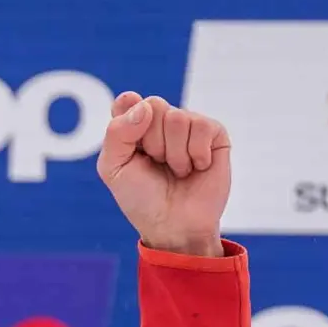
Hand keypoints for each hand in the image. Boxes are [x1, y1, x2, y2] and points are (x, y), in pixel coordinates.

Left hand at [96, 92, 230, 258]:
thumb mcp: (113, 168)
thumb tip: (146, 107)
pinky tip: (196, 167)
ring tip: (177, 170)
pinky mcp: (214, 134)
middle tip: (156, 164)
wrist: (173, 225)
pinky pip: (203, 126)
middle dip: (151, 142)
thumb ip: (117, 133)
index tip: (133, 144)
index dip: (129, 117)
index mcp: (134, 127)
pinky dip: (195, 154)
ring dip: (174, 153)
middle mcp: (161, 122)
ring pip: (178, 118)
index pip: (128, 101)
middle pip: (154, 105)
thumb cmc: (141, 198)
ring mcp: (189, 126)